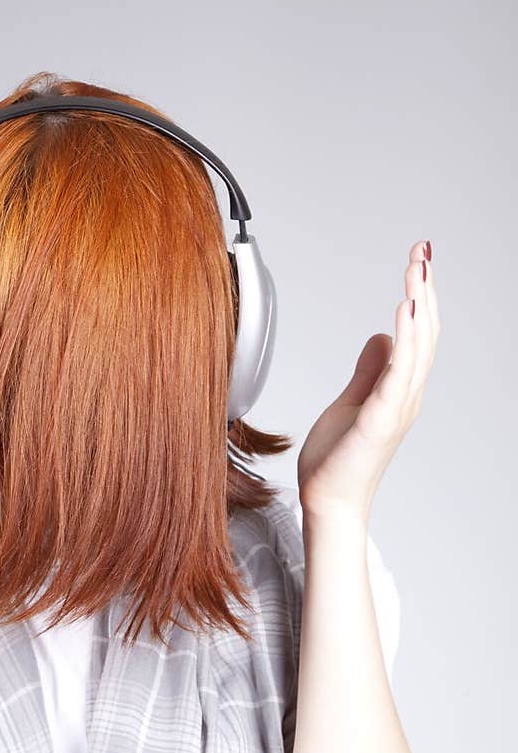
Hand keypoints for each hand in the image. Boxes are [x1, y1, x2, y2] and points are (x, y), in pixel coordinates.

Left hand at [296, 239, 439, 524]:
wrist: (327, 502)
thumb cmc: (337, 460)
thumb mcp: (351, 402)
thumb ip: (368, 371)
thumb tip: (381, 337)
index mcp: (400, 390)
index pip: (418, 335)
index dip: (421, 297)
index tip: (418, 260)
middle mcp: (406, 396)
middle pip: (426, 333)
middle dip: (425, 289)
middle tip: (423, 250)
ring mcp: (397, 407)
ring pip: (418, 347)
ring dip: (419, 304)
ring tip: (418, 268)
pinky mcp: (381, 419)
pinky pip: (398, 373)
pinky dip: (404, 339)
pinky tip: (402, 310)